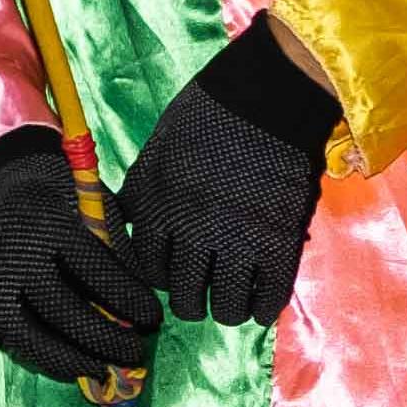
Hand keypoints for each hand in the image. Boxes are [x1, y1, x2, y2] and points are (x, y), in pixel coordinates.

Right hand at [0, 128, 159, 383]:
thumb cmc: (58, 192)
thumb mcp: (93, 204)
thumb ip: (115, 251)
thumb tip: (139, 307)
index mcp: (47, 222)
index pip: (92, 269)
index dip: (126, 298)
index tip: (153, 318)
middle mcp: (13, 253)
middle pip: (62, 310)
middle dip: (103, 338)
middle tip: (135, 352)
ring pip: (32, 335)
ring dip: (74, 359)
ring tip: (106, 368)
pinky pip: (13, 337)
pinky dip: (45, 355)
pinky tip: (74, 363)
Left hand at [110, 22, 339, 327]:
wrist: (266, 95)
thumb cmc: (207, 114)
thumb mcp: (157, 149)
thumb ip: (143, 192)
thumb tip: (128, 225)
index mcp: (157, 206)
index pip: (148, 267)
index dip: (159, 278)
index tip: (171, 277)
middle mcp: (190, 230)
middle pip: (183, 293)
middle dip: (189, 303)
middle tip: (199, 300)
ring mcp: (236, 238)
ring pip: (225, 304)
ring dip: (226, 311)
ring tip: (231, 307)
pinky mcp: (277, 241)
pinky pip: (268, 293)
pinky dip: (264, 307)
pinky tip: (261, 306)